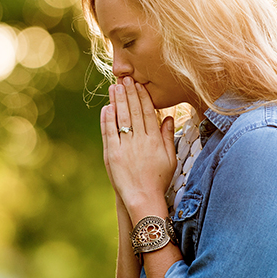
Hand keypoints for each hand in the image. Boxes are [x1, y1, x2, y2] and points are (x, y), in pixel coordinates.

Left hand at [100, 77, 175, 213]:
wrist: (143, 198)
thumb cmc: (158, 180)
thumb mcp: (170, 158)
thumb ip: (168, 137)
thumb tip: (168, 118)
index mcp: (154, 140)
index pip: (147, 112)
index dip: (142, 97)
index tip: (139, 85)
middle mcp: (140, 140)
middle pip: (133, 111)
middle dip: (129, 93)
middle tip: (125, 79)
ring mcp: (125, 147)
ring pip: (121, 119)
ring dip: (117, 101)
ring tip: (114, 87)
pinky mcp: (113, 154)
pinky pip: (109, 133)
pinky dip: (107, 119)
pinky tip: (106, 107)